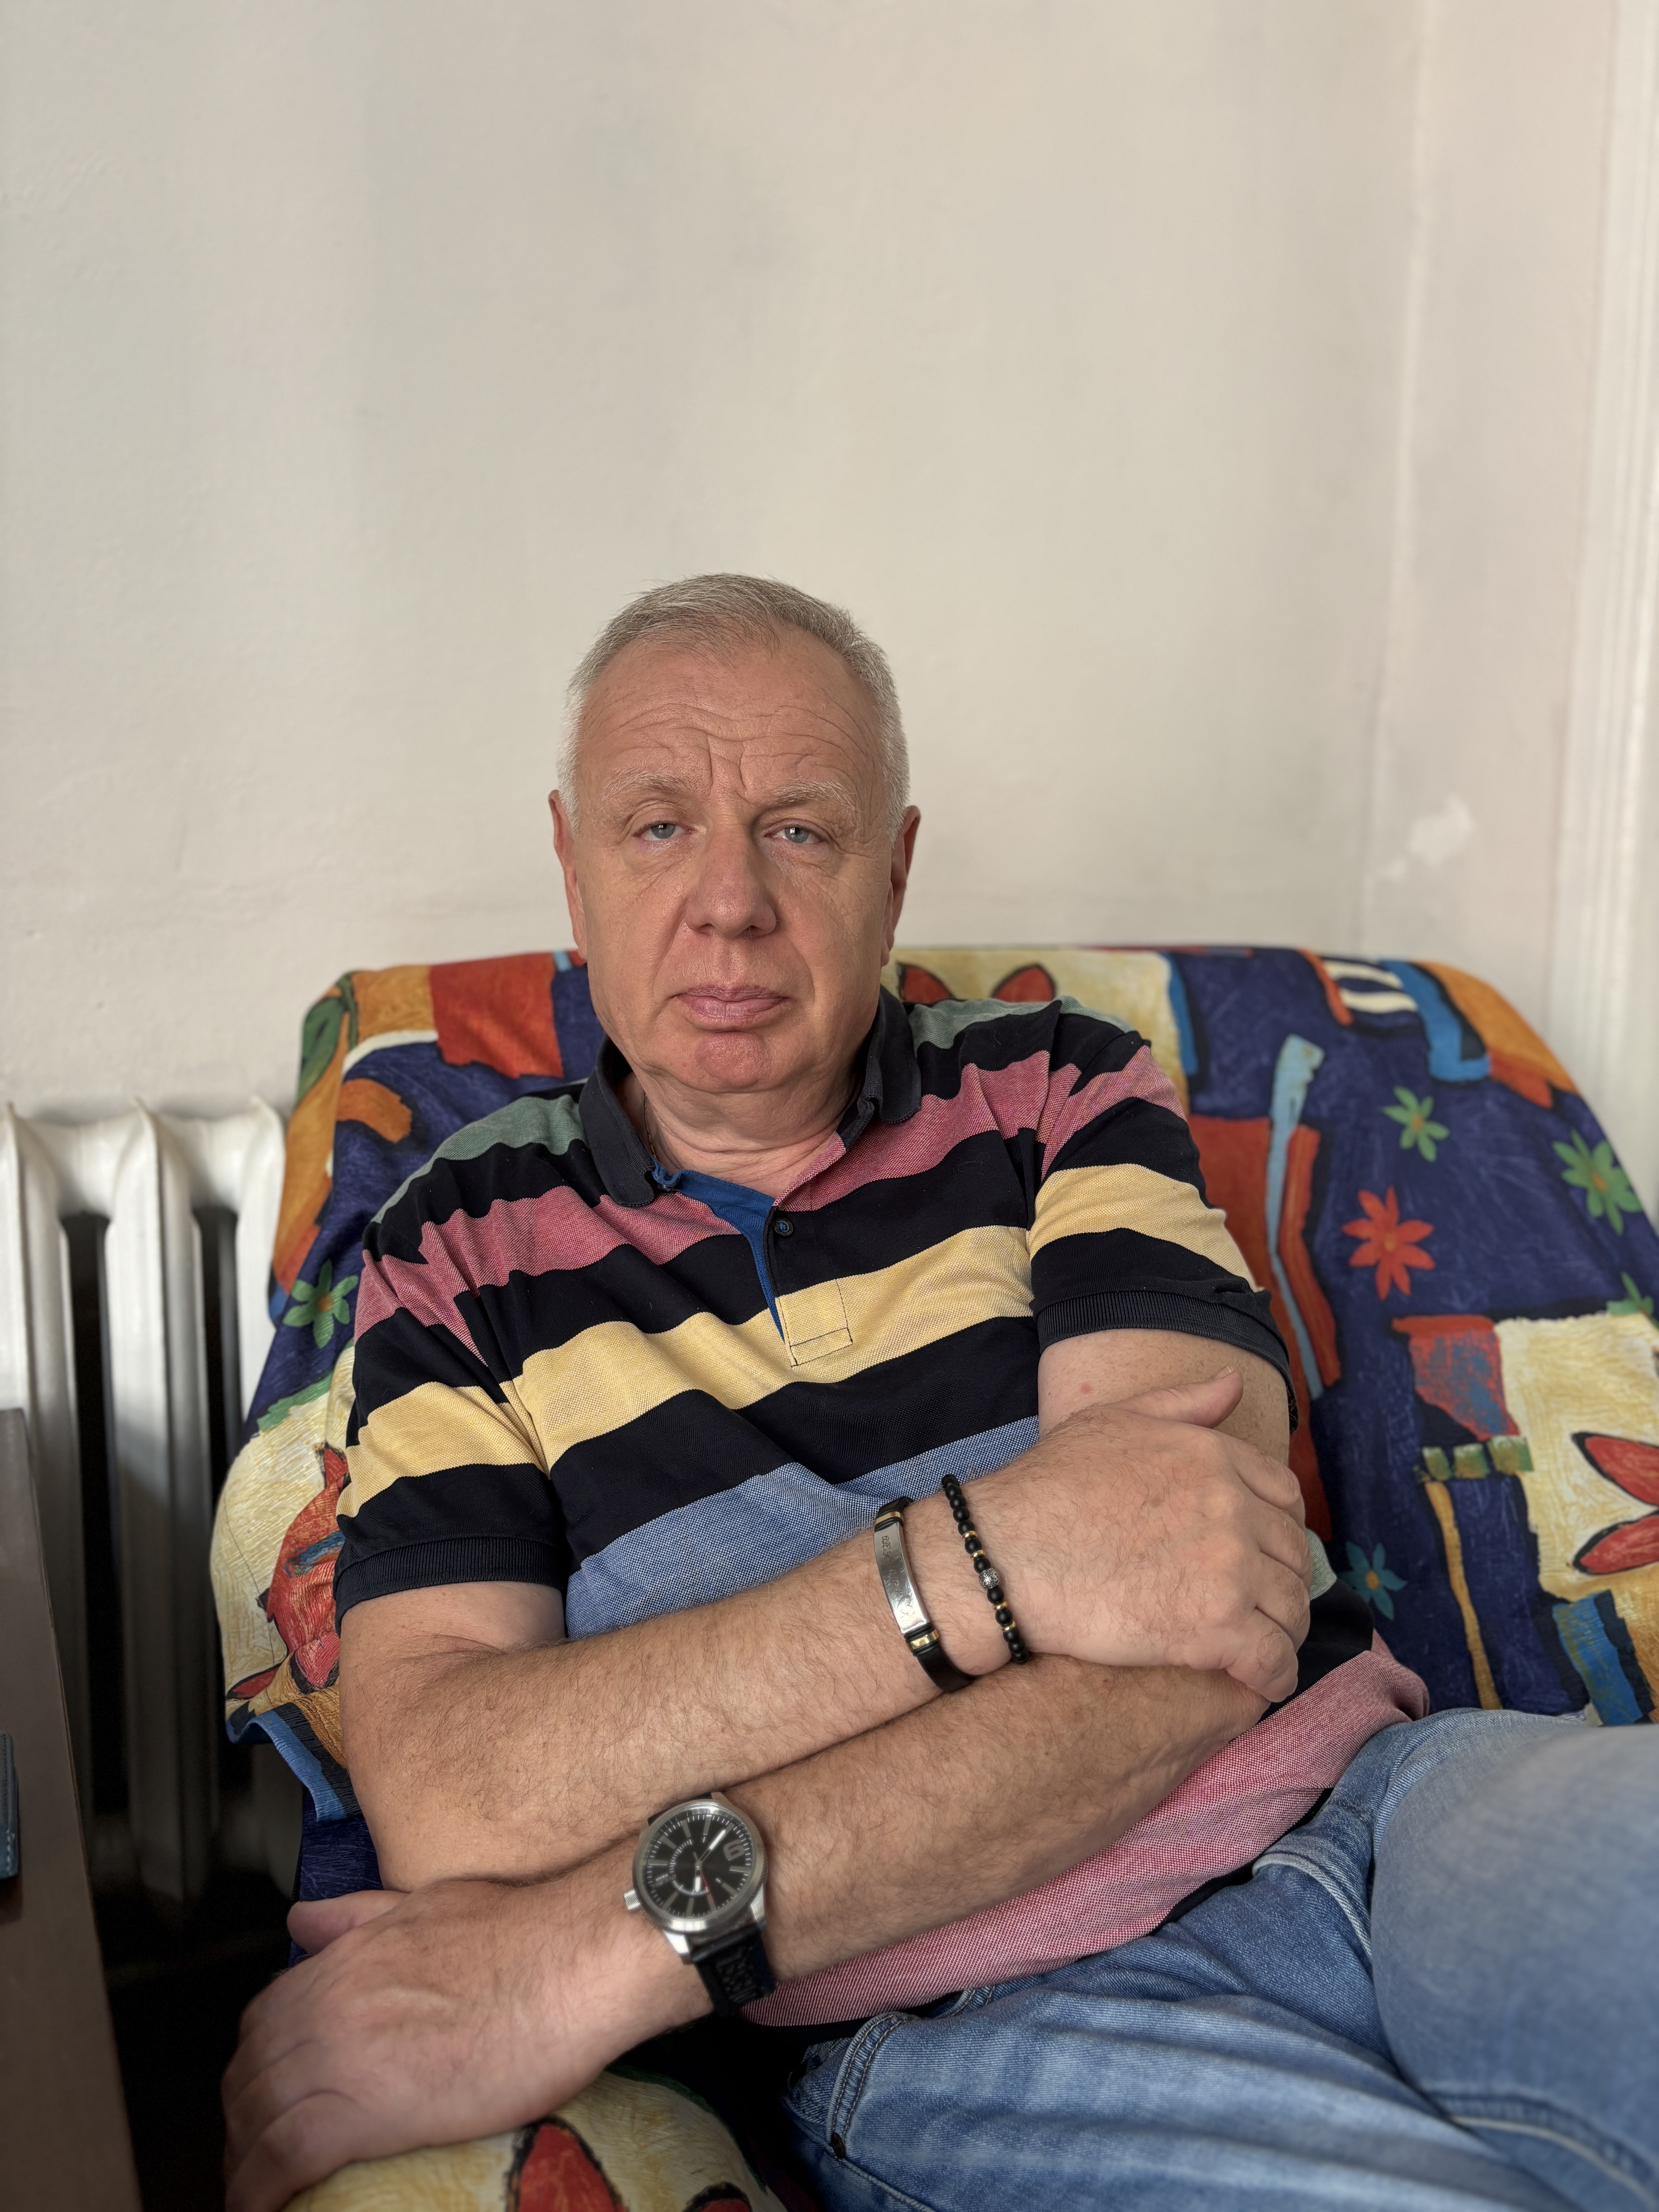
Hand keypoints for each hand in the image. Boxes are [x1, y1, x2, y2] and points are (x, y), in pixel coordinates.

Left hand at [222, 1855, 699, 2211]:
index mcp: (345, 1960)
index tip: (265, 2092)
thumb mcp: (427, 1904)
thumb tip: (304, 1918)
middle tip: (256, 2150)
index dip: (256, 2062)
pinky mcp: (365, 2111)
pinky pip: (284, 2158)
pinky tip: (258, 2209)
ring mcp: (342, 2056)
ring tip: (257, 2186)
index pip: (265, 2018)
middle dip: (242, 2119)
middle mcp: (330, 2005)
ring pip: (258, 2118)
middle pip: (251, 2074)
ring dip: (246, 2159)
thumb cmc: (520, 1932)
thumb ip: (358, 1915)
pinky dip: (259, 2190)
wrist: (567, 1962)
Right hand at [968, 1369, 1311, 1699]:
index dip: (1282, 1527)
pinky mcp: (1215, 1629)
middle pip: (1293, 1554)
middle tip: (1266, 1605)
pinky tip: (1262, 1683)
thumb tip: (1232, 1384)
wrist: (1009, 1555)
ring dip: (1285, 1631)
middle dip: (1285, 1581)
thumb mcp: (1112, 1421)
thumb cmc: (1049, 1487)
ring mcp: (1228, 1570)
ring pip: (1292, 1609)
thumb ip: (1181, 1405)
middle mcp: (1233, 1509)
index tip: (1267, 1550)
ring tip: (1267, 1646)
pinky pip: (1273, 1660)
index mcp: (1213, 1458)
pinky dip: (1275, 1676)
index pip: (1285, 1495)